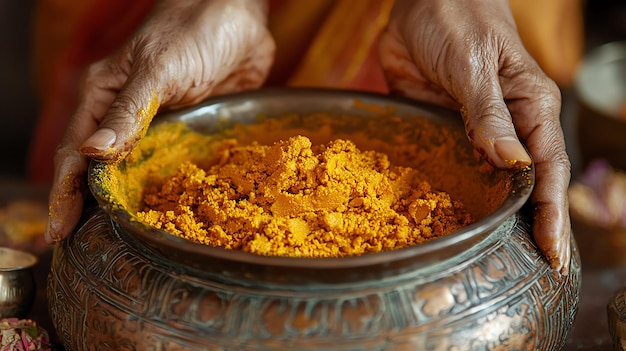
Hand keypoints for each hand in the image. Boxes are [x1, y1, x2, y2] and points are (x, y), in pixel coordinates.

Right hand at [44, 0, 274, 243]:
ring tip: (121, 242)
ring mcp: (159, 126)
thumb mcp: (157, 69)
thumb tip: (91, 154)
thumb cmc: (192, 31)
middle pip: (102, 170)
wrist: (240, 18)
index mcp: (104, 98)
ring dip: (128, 204)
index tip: (59, 231)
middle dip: (91, 207)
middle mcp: (126, 116)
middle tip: (84, 247)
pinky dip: (166, 191)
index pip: (74, 154)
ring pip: (136, 172)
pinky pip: (173, 167)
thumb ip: (128, 111)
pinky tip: (167, 215)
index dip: (65, 194)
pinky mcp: (189, 131)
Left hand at [378, 0, 570, 273]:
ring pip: (486, 183)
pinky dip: (450, 196)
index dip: (549, 214)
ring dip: (489, 218)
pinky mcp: (442, 130)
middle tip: (530, 273)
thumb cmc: (458, 17)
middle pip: (522, 186)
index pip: (546, 170)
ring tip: (489, 259)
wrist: (420, 0)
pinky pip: (448, 168)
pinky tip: (445, 222)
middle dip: (527, 227)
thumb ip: (490, 113)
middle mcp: (506, 126)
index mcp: (529, 107)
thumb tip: (512, 165)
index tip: (551, 254)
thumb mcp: (475, 64)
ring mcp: (473, 131)